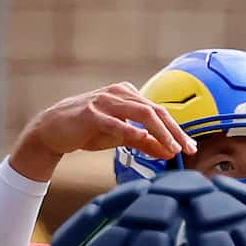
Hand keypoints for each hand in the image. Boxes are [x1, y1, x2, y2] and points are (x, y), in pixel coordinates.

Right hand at [10, 82, 193, 182]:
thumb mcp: (121, 136)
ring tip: (173, 147)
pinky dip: (131, 131)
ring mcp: (105, 101)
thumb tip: (170, 152)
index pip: (159, 112)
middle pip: (155, 111)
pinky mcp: (91, 113)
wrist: (53, 130)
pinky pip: (115, 122)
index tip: (191, 148)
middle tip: (188, 149)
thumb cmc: (89, 131)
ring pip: (140, 113)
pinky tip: (144, 139)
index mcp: (129, 95)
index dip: (177, 130)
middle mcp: (119, 93)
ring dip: (160, 131)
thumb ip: (145, 142)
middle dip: (174, 131)